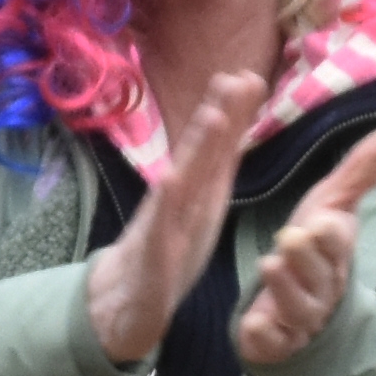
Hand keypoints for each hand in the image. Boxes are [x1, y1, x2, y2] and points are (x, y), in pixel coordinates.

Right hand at [83, 70, 270, 367]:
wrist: (126, 299)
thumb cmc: (168, 248)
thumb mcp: (202, 205)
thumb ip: (215, 165)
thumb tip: (232, 124)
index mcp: (198, 190)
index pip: (219, 148)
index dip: (234, 113)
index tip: (250, 76)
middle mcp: (180, 198)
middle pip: (201, 153)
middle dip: (218, 115)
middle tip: (233, 79)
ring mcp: (163, 223)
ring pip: (182, 179)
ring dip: (196, 148)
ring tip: (213, 116)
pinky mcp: (153, 253)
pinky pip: (159, 227)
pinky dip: (166, 203)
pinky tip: (172, 179)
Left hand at [234, 132, 375, 366]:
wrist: (293, 306)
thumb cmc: (312, 251)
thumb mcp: (331, 207)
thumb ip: (359, 174)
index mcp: (335, 255)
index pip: (338, 246)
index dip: (332, 236)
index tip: (324, 221)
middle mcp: (322, 288)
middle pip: (320, 277)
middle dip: (307, 259)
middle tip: (292, 237)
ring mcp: (299, 318)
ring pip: (299, 309)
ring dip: (286, 290)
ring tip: (270, 265)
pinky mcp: (275, 342)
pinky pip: (274, 344)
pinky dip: (265, 337)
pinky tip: (254, 327)